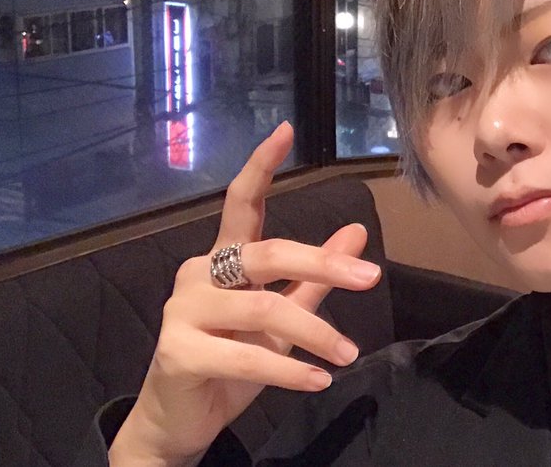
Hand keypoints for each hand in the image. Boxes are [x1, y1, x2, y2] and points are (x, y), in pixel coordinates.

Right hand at [108, 122, 382, 465]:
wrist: (181, 421)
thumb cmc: (231, 362)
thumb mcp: (281, 318)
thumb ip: (313, 278)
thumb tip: (356, 232)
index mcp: (222, 259)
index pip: (241, 203)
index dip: (261, 166)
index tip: (285, 130)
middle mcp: (198, 274)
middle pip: (268, 253)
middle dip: (324, 265)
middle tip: (371, 278)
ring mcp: (183, 312)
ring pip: (264, 307)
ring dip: (316, 333)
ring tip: (348, 354)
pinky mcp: (178, 352)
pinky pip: (247, 355)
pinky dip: (290, 371)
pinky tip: (318, 380)